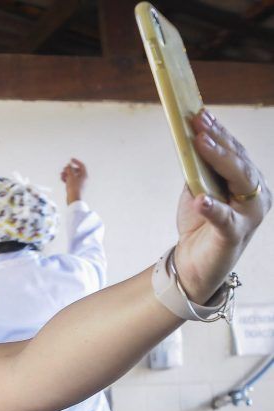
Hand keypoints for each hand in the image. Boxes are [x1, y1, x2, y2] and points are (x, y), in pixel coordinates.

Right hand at [60, 158, 86, 204]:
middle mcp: (83, 179)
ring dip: (67, 174)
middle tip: (64, 169)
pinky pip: (71, 180)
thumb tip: (69, 165)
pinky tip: (62, 179)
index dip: (76, 161)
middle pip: (76, 170)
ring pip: (73, 176)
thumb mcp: (71, 176)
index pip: (81, 165)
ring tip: (62, 175)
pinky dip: (67, 179)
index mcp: (84, 175)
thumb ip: (69, 169)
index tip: (71, 160)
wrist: (73, 198)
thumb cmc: (74, 188)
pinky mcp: (75, 187)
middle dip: (69, 169)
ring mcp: (79, 183)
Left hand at [174, 110, 270, 302]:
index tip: (200, 113)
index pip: (236, 152)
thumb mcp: (198, 189)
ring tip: (199, 143)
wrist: (193, 263)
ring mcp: (249, 216)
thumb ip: (199, 168)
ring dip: (219, 159)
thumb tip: (189, 137)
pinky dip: (213, 208)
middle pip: (239, 162)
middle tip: (197, 122)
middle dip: (218, 140)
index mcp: (249, 183)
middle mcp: (256, 196)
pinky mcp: (234, 236)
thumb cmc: (199, 223)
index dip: (219, 131)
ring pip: (239, 181)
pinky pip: (225, 219)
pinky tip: (201, 200)